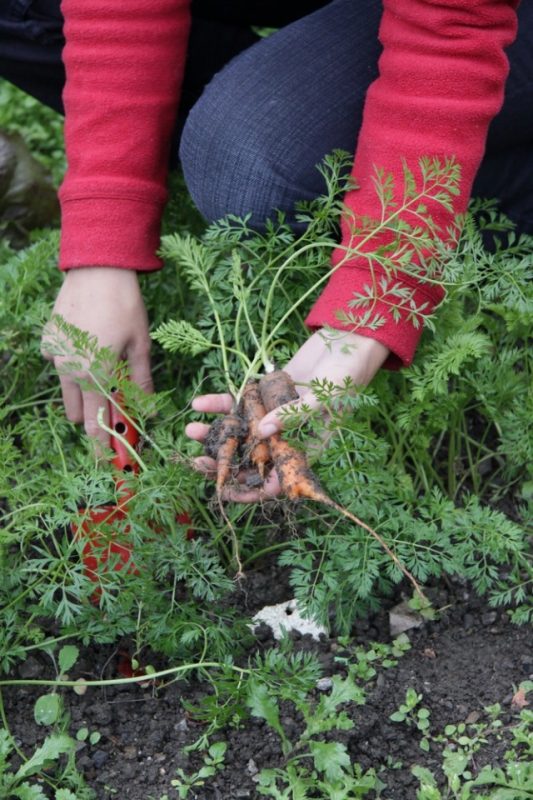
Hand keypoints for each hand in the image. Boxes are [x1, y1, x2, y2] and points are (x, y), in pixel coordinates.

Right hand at [41, 267, 152, 445]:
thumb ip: (141, 382)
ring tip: (103, 374)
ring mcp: (55, 355)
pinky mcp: (47, 340)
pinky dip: (71, 365)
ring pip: (66, 390)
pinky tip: (86, 346)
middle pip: (78, 413)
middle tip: (114, 410)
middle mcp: (70, 370)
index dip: (103, 445)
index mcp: (96, 375)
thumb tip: (148, 412)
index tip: (111, 459)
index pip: (96, 425)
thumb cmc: (126, 306)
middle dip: (94, 418)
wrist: (97, 268)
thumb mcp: (141, 345)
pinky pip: (58, 363)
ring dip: (84, 393)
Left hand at [186, 329, 389, 501]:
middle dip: (223, 463)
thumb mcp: (326, 397)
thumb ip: (296, 414)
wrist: (347, 342)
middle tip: (199, 461)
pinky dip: (218, 404)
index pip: (278, 481)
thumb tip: (263, 430)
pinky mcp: (263, 395)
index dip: (252, 491)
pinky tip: (198, 403)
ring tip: (191, 430)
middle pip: (251, 459)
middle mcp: (286, 437)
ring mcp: (272, 415)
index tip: (226, 491)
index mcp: (307, 449)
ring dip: (214, 434)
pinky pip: (237, 404)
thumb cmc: (347, 376)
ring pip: (239, 432)